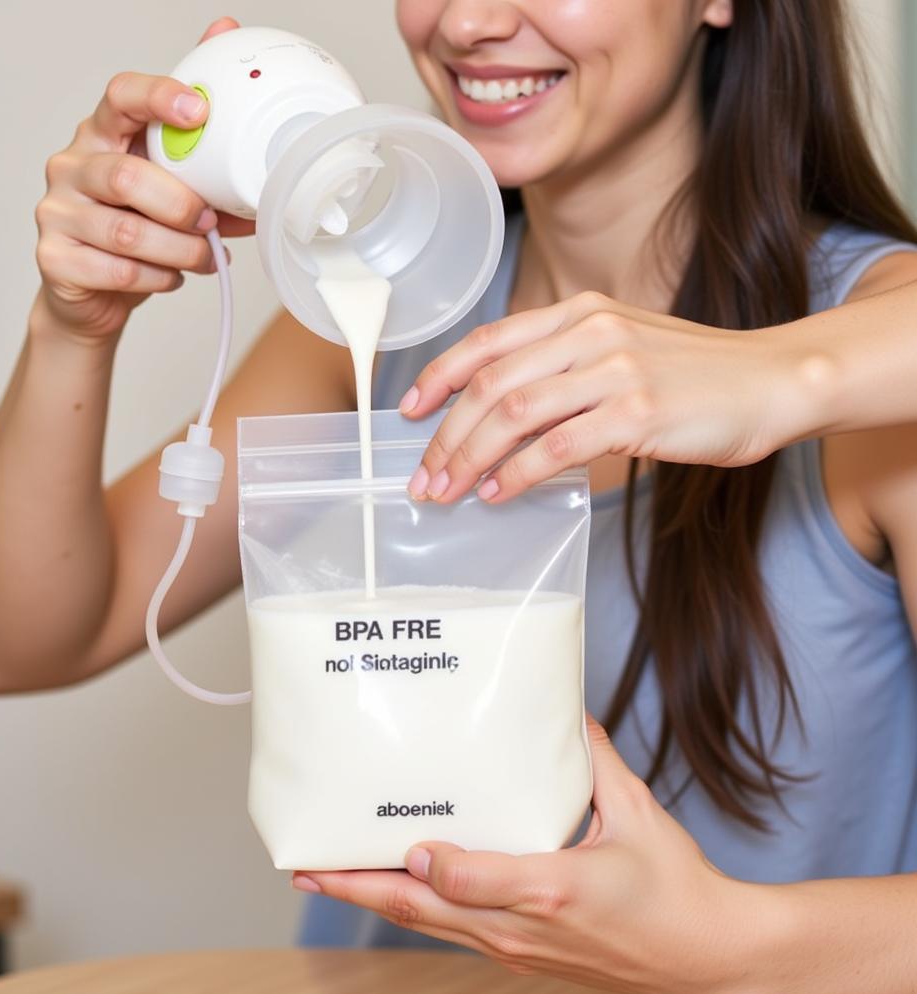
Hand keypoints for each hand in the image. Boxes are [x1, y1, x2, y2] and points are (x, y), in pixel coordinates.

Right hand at [33, 17, 252, 342]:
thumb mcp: (170, 199)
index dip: (159, 97)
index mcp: (101, 136)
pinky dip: (160, 278)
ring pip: (127, 232)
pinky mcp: (55, 259)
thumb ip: (206, 183)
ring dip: (180, 250)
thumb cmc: (135, 237)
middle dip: (182, 206)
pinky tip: (171, 278)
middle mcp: (71, 166)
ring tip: (203, 258)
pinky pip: (120, 270)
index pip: (121, 97)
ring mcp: (57, 212)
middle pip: (126, 176)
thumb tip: (262, 185)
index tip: (199, 112)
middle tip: (209, 224)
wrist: (93, 296)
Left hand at [294, 718, 764, 993]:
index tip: (398, 840)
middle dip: (360, 888)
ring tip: (331, 874)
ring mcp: (519, 949)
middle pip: (426, 912)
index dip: (429, 866)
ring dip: (377, 900)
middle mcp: (523, 927)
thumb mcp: (637, 812)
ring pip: (432, 928)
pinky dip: (416, 912)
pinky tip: (396, 889)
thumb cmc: (676, 888)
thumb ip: (594, 758)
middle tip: (309, 865)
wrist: (709, 959)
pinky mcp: (523, 956)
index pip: (470, 882)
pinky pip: (455, 934)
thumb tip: (566, 711)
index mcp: (552, 888)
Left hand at [400, 292, 805, 502]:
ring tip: (448, 493)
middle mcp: (589, 331)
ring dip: (470, 459)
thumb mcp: (621, 350)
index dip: (439, 376)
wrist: (770, 381)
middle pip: (490, 384)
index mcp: (579, 312)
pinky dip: (518, 473)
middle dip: (446, 435)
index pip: (488, 340)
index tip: (410, 411)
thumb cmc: (693, 375)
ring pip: (513, 414)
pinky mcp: (637, 412)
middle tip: (424, 478)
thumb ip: (564, 372)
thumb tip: (503, 425)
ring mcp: (614, 369)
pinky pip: (557, 446)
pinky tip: (498, 493)